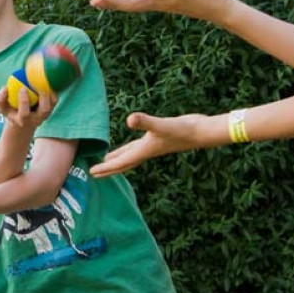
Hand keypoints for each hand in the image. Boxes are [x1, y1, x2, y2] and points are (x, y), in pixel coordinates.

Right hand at [0, 85, 56, 133]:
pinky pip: (54, 99)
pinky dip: (52, 90)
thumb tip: (5, 88)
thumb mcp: (2, 107)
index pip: (24, 113)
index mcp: (23, 120)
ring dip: (49, 92)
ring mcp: (45, 114)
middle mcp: (36, 119)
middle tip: (39, 83)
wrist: (24, 121)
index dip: (24, 101)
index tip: (22, 89)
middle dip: (43, 97)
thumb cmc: (11, 110)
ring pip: (52, 104)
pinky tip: (46, 80)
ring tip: (44, 80)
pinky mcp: (51, 108)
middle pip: (44, 110)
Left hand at [89, 111, 222, 176]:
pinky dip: (130, 148)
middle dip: (109, 168)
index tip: (91, 173)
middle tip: (94, 174)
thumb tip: (130, 119)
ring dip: (118, 159)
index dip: (105, 167)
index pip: (121, 162)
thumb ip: (146, 122)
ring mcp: (152, 145)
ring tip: (106, 159)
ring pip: (131, 156)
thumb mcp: (161, 125)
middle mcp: (146, 151)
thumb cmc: (183, 130)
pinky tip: (130, 144)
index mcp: (144, 150)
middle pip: (123, 163)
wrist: (202, 131)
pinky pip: (138, 147)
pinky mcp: (157, 138)